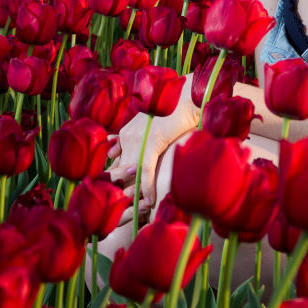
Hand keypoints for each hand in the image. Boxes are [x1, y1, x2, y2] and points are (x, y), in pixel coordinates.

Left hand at [107, 76, 199, 214]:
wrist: (191, 98)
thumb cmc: (179, 113)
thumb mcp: (156, 128)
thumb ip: (145, 142)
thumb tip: (135, 158)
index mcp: (127, 132)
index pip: (116, 161)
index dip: (119, 180)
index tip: (123, 196)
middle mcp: (128, 135)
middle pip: (118, 168)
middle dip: (122, 189)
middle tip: (126, 208)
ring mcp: (138, 138)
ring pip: (129, 172)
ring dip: (134, 193)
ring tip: (138, 210)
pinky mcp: (151, 141)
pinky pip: (145, 171)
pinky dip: (147, 187)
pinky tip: (151, 201)